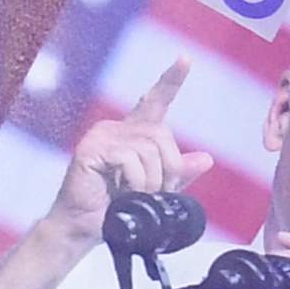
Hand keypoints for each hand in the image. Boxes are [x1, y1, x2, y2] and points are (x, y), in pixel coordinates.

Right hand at [38, 61, 215, 241]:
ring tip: (137, 196)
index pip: (155, 101)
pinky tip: (124, 192)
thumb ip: (178, 174)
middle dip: (168, 169)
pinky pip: (129, 158)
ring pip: (148, 149)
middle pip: (161, 135)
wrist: (83, 229)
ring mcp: (102, 136)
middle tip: (156, 192)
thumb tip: (206, 159)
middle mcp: (116, 128)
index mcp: (132, 134)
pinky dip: (135, 181)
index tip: (185, 59)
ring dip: (150, 181)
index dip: (171, 80)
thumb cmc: (113, 210)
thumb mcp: (154, 191)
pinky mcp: (91, 148)